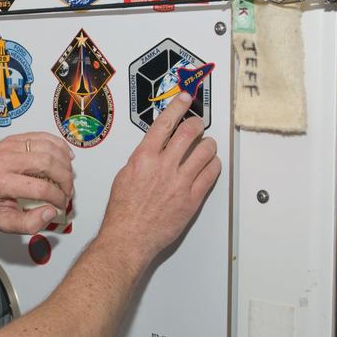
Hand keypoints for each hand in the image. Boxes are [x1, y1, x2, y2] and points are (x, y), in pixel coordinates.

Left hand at [0, 133, 74, 234]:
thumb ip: (28, 224)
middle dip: (65, 179)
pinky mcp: (15, 138)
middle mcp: (4, 160)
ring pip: (48, 148)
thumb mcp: (2, 221)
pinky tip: (66, 157)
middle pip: (47, 163)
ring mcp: (10, 145)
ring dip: (64, 163)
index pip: (39, 188)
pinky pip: (43, 137)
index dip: (57, 197)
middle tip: (68, 191)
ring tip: (67, 177)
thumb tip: (51, 212)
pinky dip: (59, 146)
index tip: (61, 204)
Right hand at [98, 93, 220, 264]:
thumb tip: (153, 150)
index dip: (178, 107)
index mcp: (144, 158)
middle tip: (199, 123)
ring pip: (205, 151)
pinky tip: (211, 165)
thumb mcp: (124, 176)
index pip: (165, 123)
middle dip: (197, 123)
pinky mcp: (192, 199)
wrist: (129, 237)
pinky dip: (214, 165)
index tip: (185, 99)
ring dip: (209, 144)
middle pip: (189, 132)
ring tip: (207, 145)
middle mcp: (163, 166)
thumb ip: (141, 159)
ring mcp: (180, 182)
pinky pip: (211, 174)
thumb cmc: (123, 211)